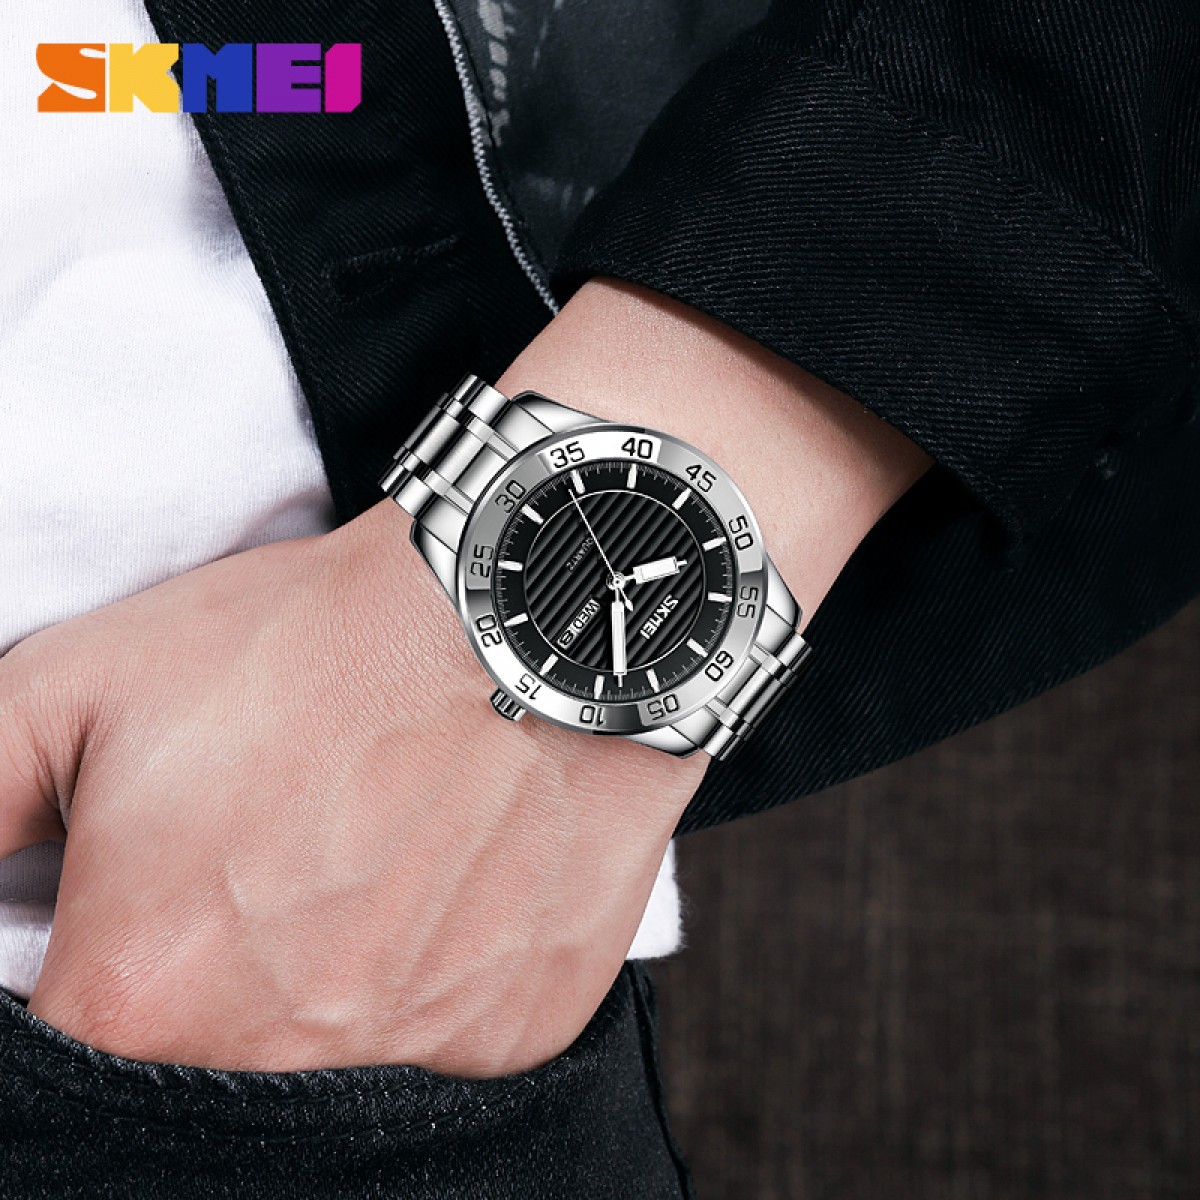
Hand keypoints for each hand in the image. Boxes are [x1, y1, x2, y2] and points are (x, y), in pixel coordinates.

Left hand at [0, 278, 926, 1076]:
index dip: (93, 969)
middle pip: (201, 1066)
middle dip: (209, 971)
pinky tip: (441, 877)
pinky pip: (442, 1034)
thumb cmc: (315, 639)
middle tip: (261, 860)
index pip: (61, 1054)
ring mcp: (415, 1049)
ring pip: (330, 1053)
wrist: (528, 613)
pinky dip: (427, 972)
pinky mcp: (515, 1027)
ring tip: (359, 854)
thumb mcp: (79, 686)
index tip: (142, 904)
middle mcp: (284, 1050)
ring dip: (325, 974)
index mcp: (145, 989)